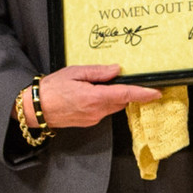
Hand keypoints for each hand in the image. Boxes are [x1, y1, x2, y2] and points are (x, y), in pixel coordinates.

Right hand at [36, 63, 158, 128]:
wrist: (35, 109)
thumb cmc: (51, 89)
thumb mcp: (74, 73)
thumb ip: (98, 72)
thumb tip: (117, 70)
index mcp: (94, 98)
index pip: (125, 94)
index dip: (143, 94)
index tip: (156, 93)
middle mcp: (97, 111)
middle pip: (122, 101)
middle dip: (129, 92)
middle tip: (131, 80)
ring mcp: (93, 119)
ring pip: (114, 106)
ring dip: (116, 96)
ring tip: (103, 84)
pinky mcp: (89, 122)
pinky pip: (104, 110)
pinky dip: (106, 101)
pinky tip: (94, 93)